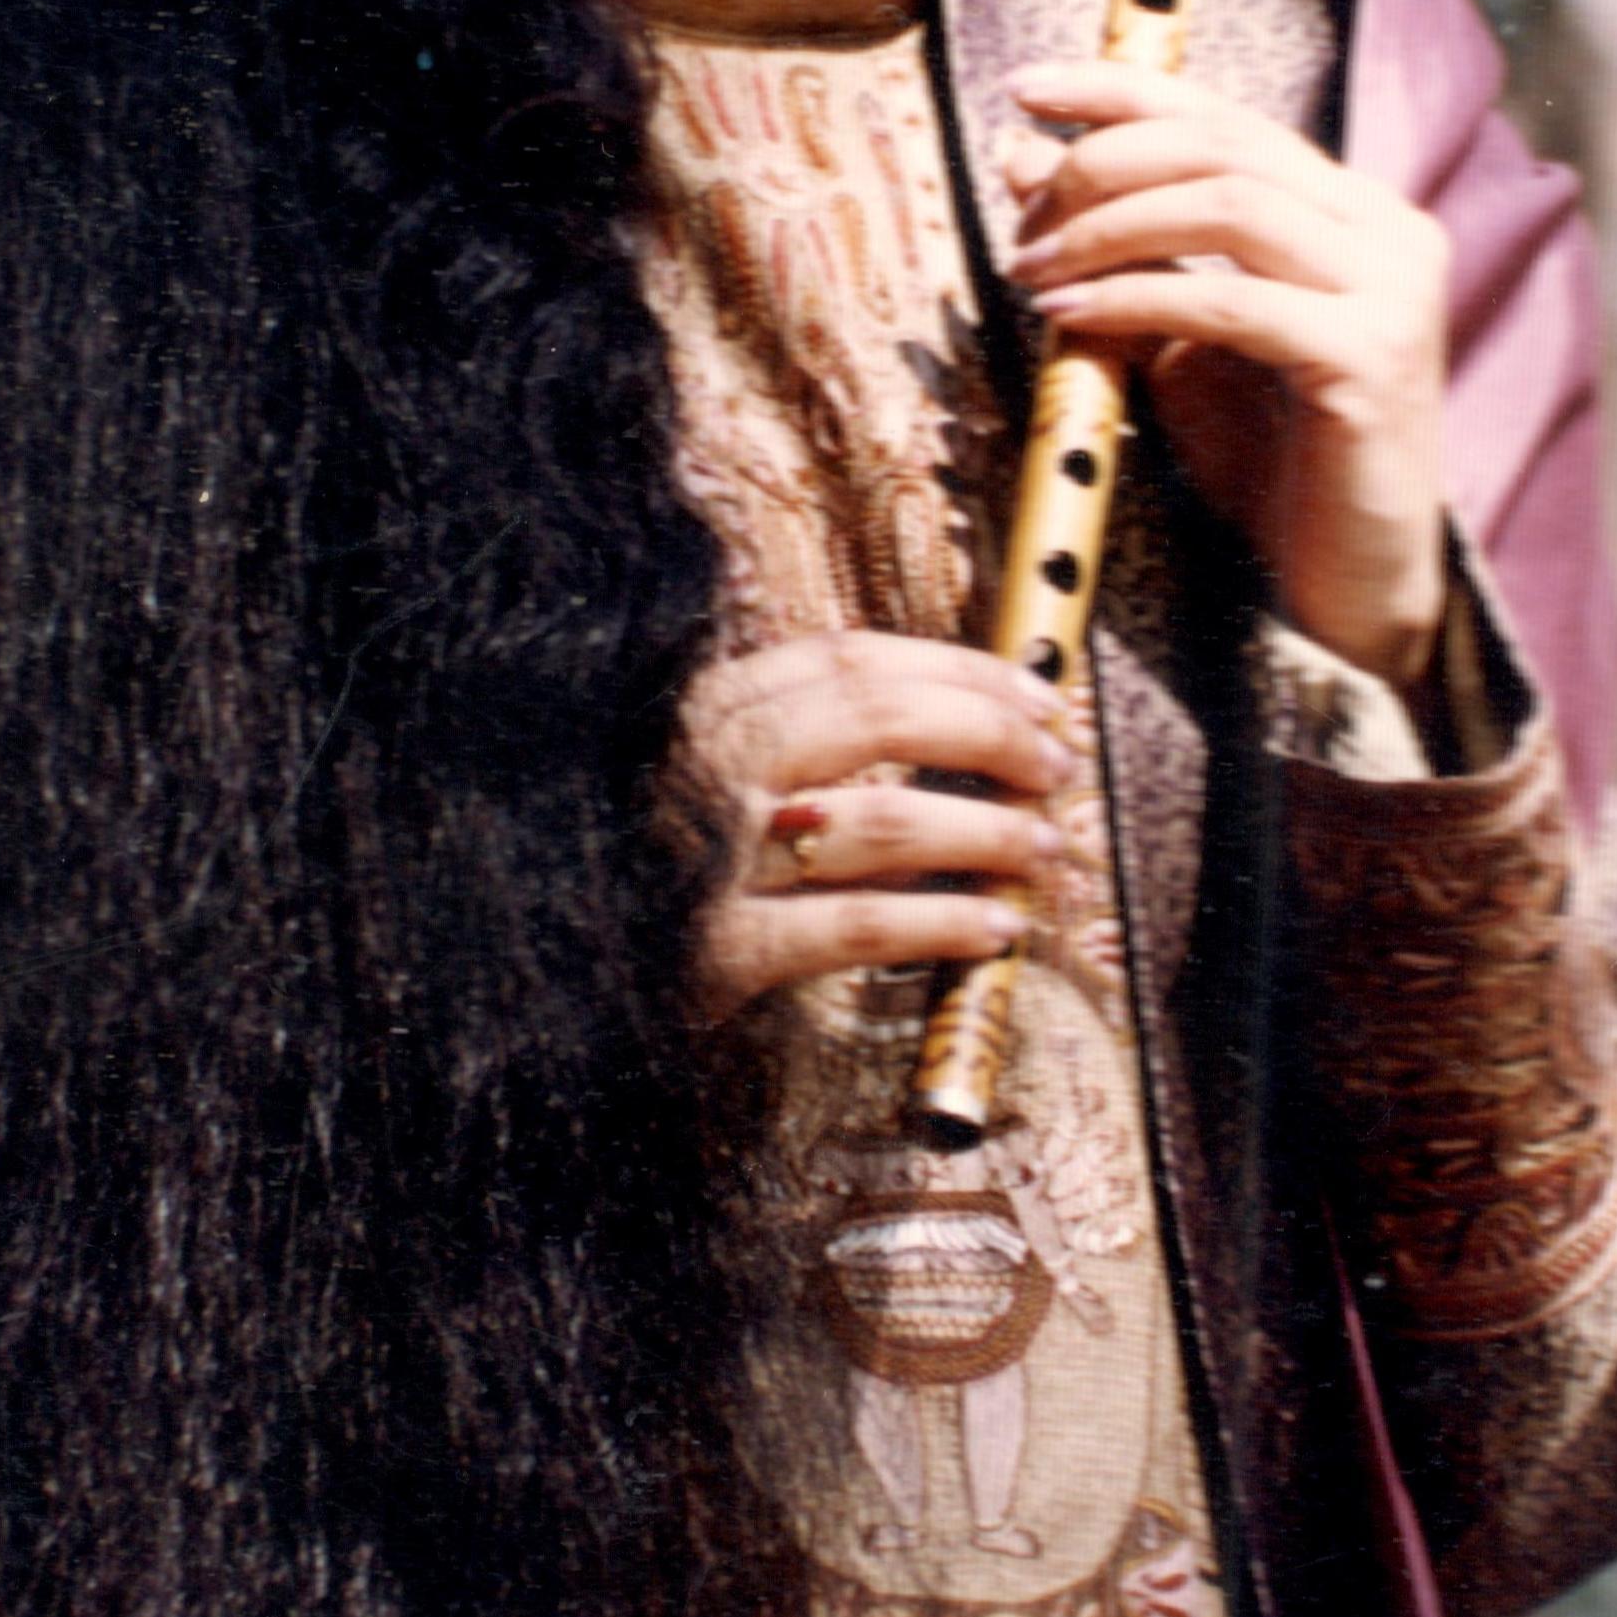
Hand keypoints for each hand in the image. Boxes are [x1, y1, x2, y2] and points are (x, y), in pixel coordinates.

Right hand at [686, 629, 1072, 1018]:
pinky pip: (855, 927)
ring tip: (1043, 851)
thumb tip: (966, 735)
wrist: (560, 957)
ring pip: (881, 822)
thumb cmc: (666, 860)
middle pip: (877, 718)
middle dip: (990, 735)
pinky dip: (939, 923)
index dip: (960, 669)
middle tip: (1055, 768)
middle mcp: (710, 766)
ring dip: (987, 833)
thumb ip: (810, 747)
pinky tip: (995, 929)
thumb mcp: (716, 774)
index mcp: (710, 709)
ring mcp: (713, 857)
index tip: (1038, 698)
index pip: (850, 658)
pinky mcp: (720, 950)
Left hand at [1000, 62, 1449, 688]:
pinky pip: (1231, 303)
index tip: (1024, 85)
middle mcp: (1390, 230)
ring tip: (1031, 269)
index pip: (1227, 115)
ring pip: (1231, 205)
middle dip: (1102, 164)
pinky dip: (1134, 300)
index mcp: (1353, 210)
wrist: (1347, 589)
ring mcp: (1393, 292)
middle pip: (1224, 145)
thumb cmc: (1265, 462)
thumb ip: (1117, 245)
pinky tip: (1066, 319)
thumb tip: (1018, 151)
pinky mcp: (1373, 360)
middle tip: (1020, 217)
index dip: (1123, 88)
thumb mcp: (1173, 335)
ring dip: (1109, 227)